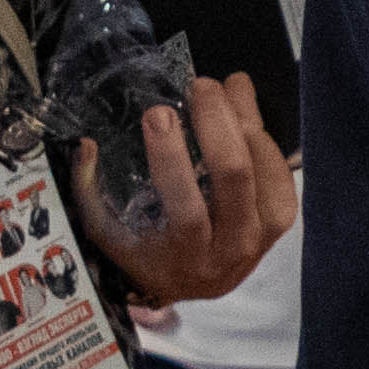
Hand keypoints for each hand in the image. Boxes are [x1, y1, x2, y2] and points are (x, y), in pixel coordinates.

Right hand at [74, 72, 293, 308]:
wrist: (194, 282)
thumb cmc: (146, 250)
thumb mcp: (108, 231)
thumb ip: (89, 191)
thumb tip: (86, 144)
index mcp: (184, 257)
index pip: (186, 209)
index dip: (172, 158)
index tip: (157, 113)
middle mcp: (230, 251)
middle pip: (233, 178)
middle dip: (217, 123)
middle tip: (200, 86)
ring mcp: (262, 237)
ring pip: (263, 172)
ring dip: (246, 122)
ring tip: (227, 87)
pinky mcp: (281, 222)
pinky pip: (282, 176)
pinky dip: (265, 140)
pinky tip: (246, 114)